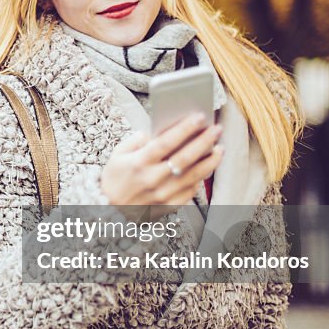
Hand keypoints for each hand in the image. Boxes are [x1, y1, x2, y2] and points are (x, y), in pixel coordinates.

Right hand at [100, 113, 223, 220]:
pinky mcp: (169, 206)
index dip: (184, 129)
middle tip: (216, 129)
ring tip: (219, 148)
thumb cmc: (114, 180)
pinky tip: (206, 168)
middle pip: (184, 158)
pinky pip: (190, 191)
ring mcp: (162, 194)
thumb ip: (135, 141)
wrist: (109, 210)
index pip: (166, 142)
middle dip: (204, 141)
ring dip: (210, 160)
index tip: (199, 117)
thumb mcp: (116, 156)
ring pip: (194, 175)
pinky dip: (200, 178)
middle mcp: (152, 179)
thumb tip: (155, 132)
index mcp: (139, 163)